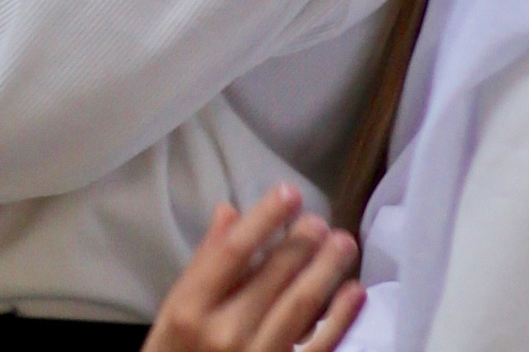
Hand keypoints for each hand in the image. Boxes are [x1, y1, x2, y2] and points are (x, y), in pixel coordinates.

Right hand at [143, 186, 362, 351]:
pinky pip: (318, 346)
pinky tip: (355, 291)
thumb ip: (204, 262)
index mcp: (191, 309)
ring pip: (301, 305)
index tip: (287, 193)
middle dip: (302, 242)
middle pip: (273, 276)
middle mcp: (224, 333)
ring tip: (343, 242)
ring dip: (326, 269)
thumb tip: (230, 213)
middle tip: (321, 218)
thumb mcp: (174, 310)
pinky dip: (340, 318)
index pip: (233, 252)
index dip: (265, 219)